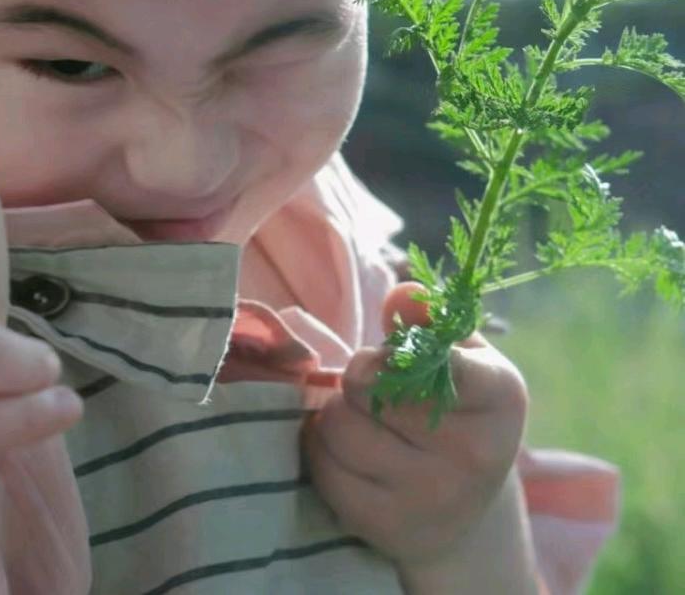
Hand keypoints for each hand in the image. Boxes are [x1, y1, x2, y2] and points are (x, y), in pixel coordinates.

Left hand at [300, 282, 528, 569]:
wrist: (463, 509)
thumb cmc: (454, 408)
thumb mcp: (457, 355)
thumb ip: (427, 318)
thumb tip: (400, 296)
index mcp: (500, 396)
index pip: (446, 365)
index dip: (398, 352)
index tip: (396, 358)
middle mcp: (475, 454)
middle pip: (365, 386)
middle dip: (358, 379)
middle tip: (375, 390)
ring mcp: (433, 498)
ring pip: (338, 427)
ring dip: (336, 414)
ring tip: (363, 419)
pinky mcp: (389, 527)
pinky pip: (323, 468)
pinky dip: (322, 451)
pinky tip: (350, 452)